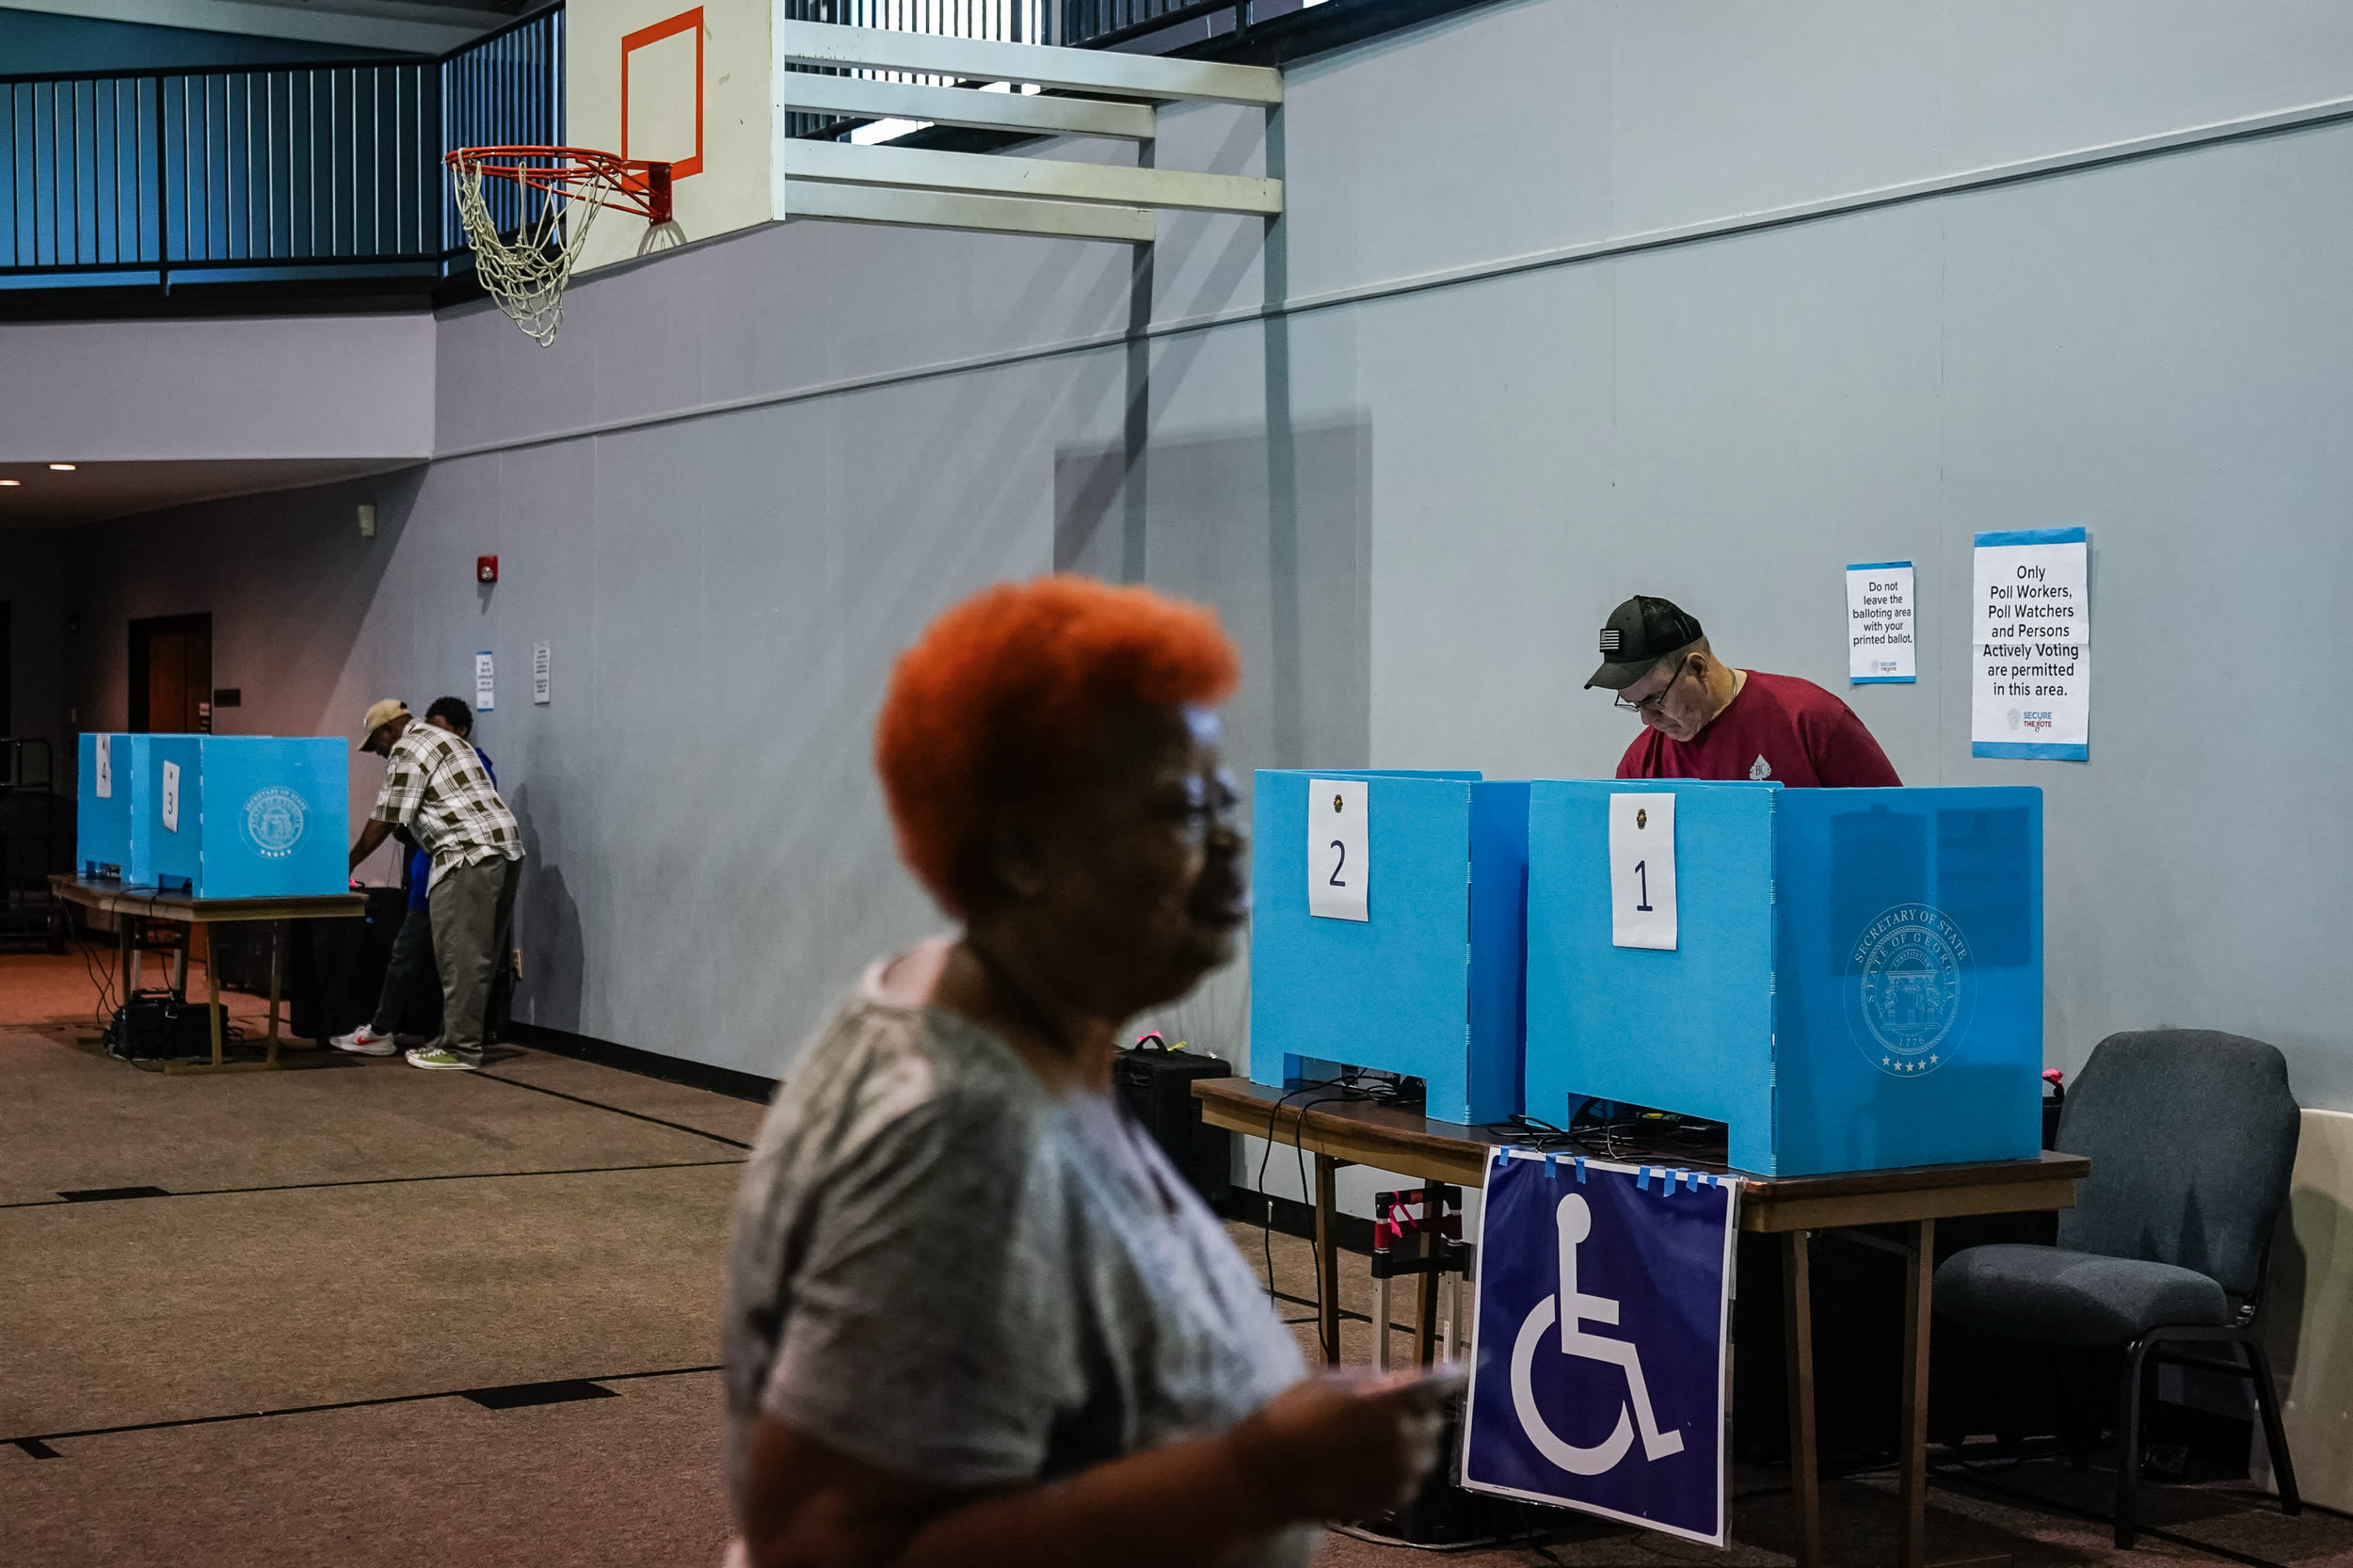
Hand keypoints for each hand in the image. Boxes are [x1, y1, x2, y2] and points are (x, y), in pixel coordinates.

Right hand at [1222, 1369, 1451, 1523]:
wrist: (1268, 1474)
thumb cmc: (1292, 1418)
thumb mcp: (1330, 1382)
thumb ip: (1372, 1380)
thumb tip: (1398, 1381)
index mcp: (1390, 1403)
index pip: (1436, 1386)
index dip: (1450, 1376)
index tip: (1460, 1371)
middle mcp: (1403, 1440)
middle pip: (1433, 1421)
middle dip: (1420, 1412)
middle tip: (1393, 1408)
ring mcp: (1399, 1474)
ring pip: (1426, 1453)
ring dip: (1413, 1441)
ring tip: (1381, 1438)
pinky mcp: (1390, 1500)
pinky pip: (1410, 1480)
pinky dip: (1401, 1468)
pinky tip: (1374, 1462)